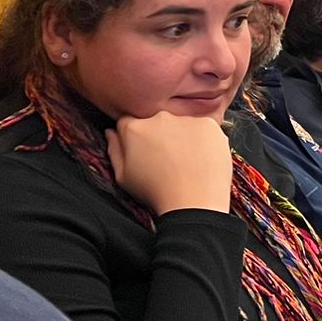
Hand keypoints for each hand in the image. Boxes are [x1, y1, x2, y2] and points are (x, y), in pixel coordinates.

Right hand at [108, 112, 232, 214]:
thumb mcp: (123, 177)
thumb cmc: (156, 193)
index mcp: (135, 128)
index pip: (129, 121)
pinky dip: (202, 139)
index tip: (142, 150)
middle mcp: (160, 118)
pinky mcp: (209, 125)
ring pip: (181, 124)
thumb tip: (112, 133)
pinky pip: (203, 128)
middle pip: (156, 121)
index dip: (134, 137)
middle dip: (159, 135)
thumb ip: (115, 149)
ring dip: (181, 136)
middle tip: (166, 159)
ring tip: (185, 161)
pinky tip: (200, 158)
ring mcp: (187, 119)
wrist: (193, 202)